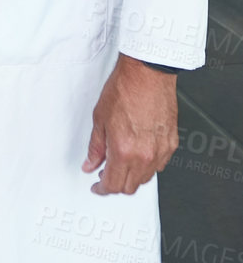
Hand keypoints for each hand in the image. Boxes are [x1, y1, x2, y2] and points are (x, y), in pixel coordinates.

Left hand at [83, 54, 177, 194]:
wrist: (147, 72)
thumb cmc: (124, 88)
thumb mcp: (100, 118)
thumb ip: (95, 147)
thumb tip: (90, 164)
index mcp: (123, 150)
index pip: (112, 184)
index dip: (102, 189)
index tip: (97, 186)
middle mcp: (144, 155)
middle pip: (130, 187)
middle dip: (116, 184)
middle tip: (105, 173)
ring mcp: (160, 151)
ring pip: (145, 179)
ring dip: (132, 176)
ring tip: (121, 162)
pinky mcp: (171, 144)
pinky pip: (159, 166)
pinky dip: (147, 166)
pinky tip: (138, 153)